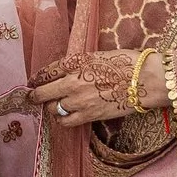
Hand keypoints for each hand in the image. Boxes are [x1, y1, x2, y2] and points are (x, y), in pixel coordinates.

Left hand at [28, 50, 162, 127]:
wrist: (144, 79)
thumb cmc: (125, 63)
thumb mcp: (96, 55)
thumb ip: (76, 63)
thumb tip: (62, 71)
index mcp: (74, 63)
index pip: (45, 72)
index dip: (36, 78)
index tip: (33, 82)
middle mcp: (72, 81)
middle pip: (42, 93)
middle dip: (35, 96)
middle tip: (33, 97)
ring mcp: (79, 100)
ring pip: (52, 109)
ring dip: (51, 107)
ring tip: (55, 105)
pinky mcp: (89, 115)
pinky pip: (65, 121)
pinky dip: (62, 119)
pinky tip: (65, 116)